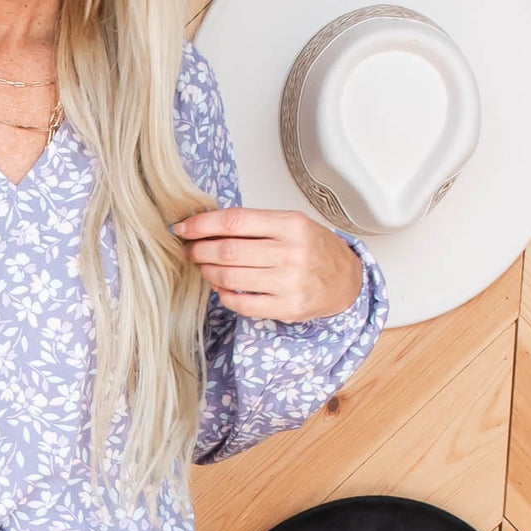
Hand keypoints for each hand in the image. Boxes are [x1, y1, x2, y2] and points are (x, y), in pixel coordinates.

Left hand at [172, 206, 364, 321]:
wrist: (346, 280)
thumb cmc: (315, 249)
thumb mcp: (292, 224)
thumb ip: (256, 224)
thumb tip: (208, 226)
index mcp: (291, 225)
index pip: (235, 221)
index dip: (202, 225)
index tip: (183, 228)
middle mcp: (291, 252)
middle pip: (228, 251)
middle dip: (199, 250)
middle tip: (188, 250)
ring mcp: (289, 283)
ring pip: (230, 277)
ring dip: (207, 272)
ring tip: (202, 266)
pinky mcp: (286, 308)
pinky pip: (241, 303)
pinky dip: (223, 294)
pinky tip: (220, 286)